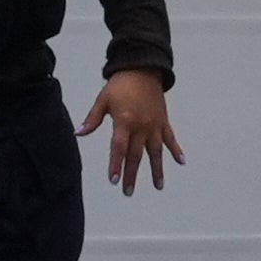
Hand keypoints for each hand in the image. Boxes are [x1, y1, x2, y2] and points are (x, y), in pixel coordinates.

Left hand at [82, 72, 187, 192]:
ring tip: (158, 186)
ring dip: (157, 169)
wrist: (142, 68)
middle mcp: (141, 126)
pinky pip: (171, 138)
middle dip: (132, 174)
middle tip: (128, 191)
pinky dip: (176, 150)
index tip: (113, 180)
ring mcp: (154, 125)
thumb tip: (78, 133)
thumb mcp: (103, 100)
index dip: (116, 164)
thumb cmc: (120, 84)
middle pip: (136, 155)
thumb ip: (92, 119)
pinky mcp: (163, 121)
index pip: (119, 148)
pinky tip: (181, 162)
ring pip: (156, 151)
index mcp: (124, 121)